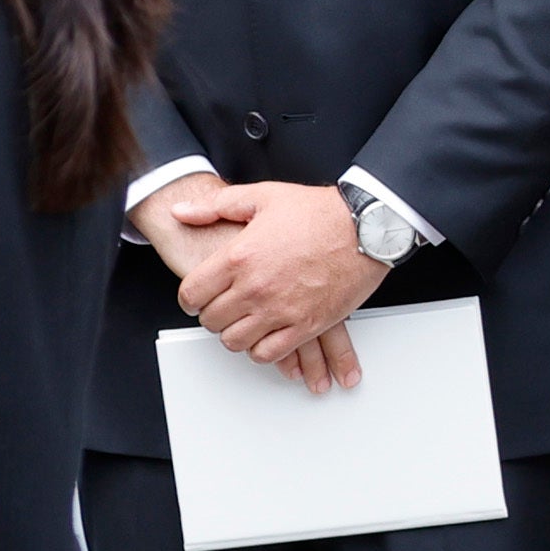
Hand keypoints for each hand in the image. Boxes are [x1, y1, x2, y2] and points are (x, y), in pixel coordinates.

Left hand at [162, 178, 383, 384]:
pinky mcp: (306, 324)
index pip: (192, 294)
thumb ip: (215, 206)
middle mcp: (256, 287)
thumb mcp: (262, 197)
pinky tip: (266, 337)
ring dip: (235, 334)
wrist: (367, 227)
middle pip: (211, 320)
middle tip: (224, 307)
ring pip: (235, 341)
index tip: (198, 297)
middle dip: (213, 315)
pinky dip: (262, 350)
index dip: (191, 298)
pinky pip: (269, 353)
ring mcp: (281, 309)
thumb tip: (182, 212)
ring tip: (244, 322)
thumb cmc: (321, 212)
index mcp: (238, 256)